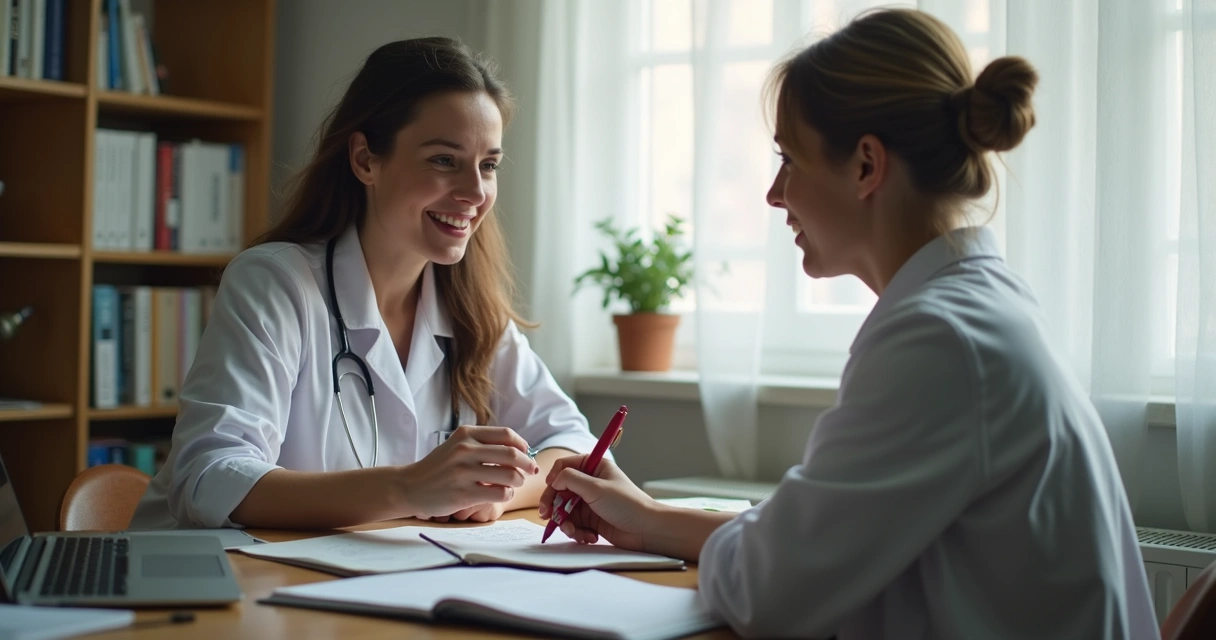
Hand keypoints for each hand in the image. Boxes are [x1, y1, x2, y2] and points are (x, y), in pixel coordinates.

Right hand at [400, 425, 538, 518]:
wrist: (409, 486)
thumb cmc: (438, 467)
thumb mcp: (457, 445)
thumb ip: (483, 444)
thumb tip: (520, 449)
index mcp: (466, 434)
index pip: (507, 435)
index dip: (523, 445)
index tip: (527, 454)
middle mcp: (465, 450)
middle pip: (512, 454)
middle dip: (527, 464)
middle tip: (530, 471)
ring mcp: (464, 472)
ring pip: (510, 475)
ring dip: (518, 481)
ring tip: (514, 484)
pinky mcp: (463, 493)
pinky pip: (499, 493)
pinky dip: (506, 495)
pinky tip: (501, 494)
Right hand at [538, 454, 656, 552]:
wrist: (646, 530)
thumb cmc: (626, 504)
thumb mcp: (596, 488)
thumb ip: (570, 480)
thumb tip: (553, 480)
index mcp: (594, 467)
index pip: (564, 467)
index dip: (554, 478)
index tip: (549, 490)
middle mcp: (591, 483)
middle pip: (560, 491)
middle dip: (554, 505)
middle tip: (546, 516)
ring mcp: (590, 502)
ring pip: (565, 510)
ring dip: (567, 523)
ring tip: (575, 532)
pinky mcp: (592, 520)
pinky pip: (574, 524)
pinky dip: (578, 532)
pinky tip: (589, 537)